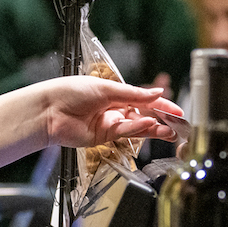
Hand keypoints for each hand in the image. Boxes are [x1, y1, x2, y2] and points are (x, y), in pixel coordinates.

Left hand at [37, 77, 181, 147]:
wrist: (50, 111)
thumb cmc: (71, 92)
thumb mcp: (107, 88)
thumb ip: (133, 94)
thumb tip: (156, 94)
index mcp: (115, 93)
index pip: (143, 99)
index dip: (161, 105)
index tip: (176, 111)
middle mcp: (114, 110)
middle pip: (143, 116)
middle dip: (161, 121)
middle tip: (177, 126)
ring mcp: (110, 124)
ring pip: (137, 127)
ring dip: (153, 128)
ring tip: (168, 131)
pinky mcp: (104, 138)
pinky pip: (124, 133)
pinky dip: (136, 129)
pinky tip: (147, 125)